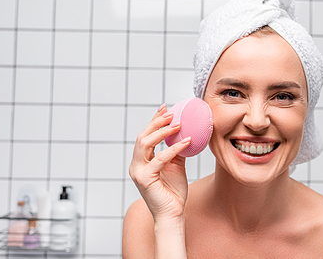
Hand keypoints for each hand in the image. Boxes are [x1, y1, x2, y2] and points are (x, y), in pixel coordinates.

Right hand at [129, 104, 191, 220]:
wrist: (172, 213)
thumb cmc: (173, 192)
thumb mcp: (176, 166)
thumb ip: (176, 151)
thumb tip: (185, 134)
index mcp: (142, 161)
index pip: (145, 136)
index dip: (154, 121)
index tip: (165, 108)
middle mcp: (136, 165)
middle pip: (142, 137)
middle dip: (156, 122)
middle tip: (171, 113)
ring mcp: (138, 172)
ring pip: (145, 144)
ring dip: (162, 132)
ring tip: (177, 124)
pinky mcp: (145, 179)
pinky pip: (159, 159)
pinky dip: (173, 149)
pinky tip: (186, 142)